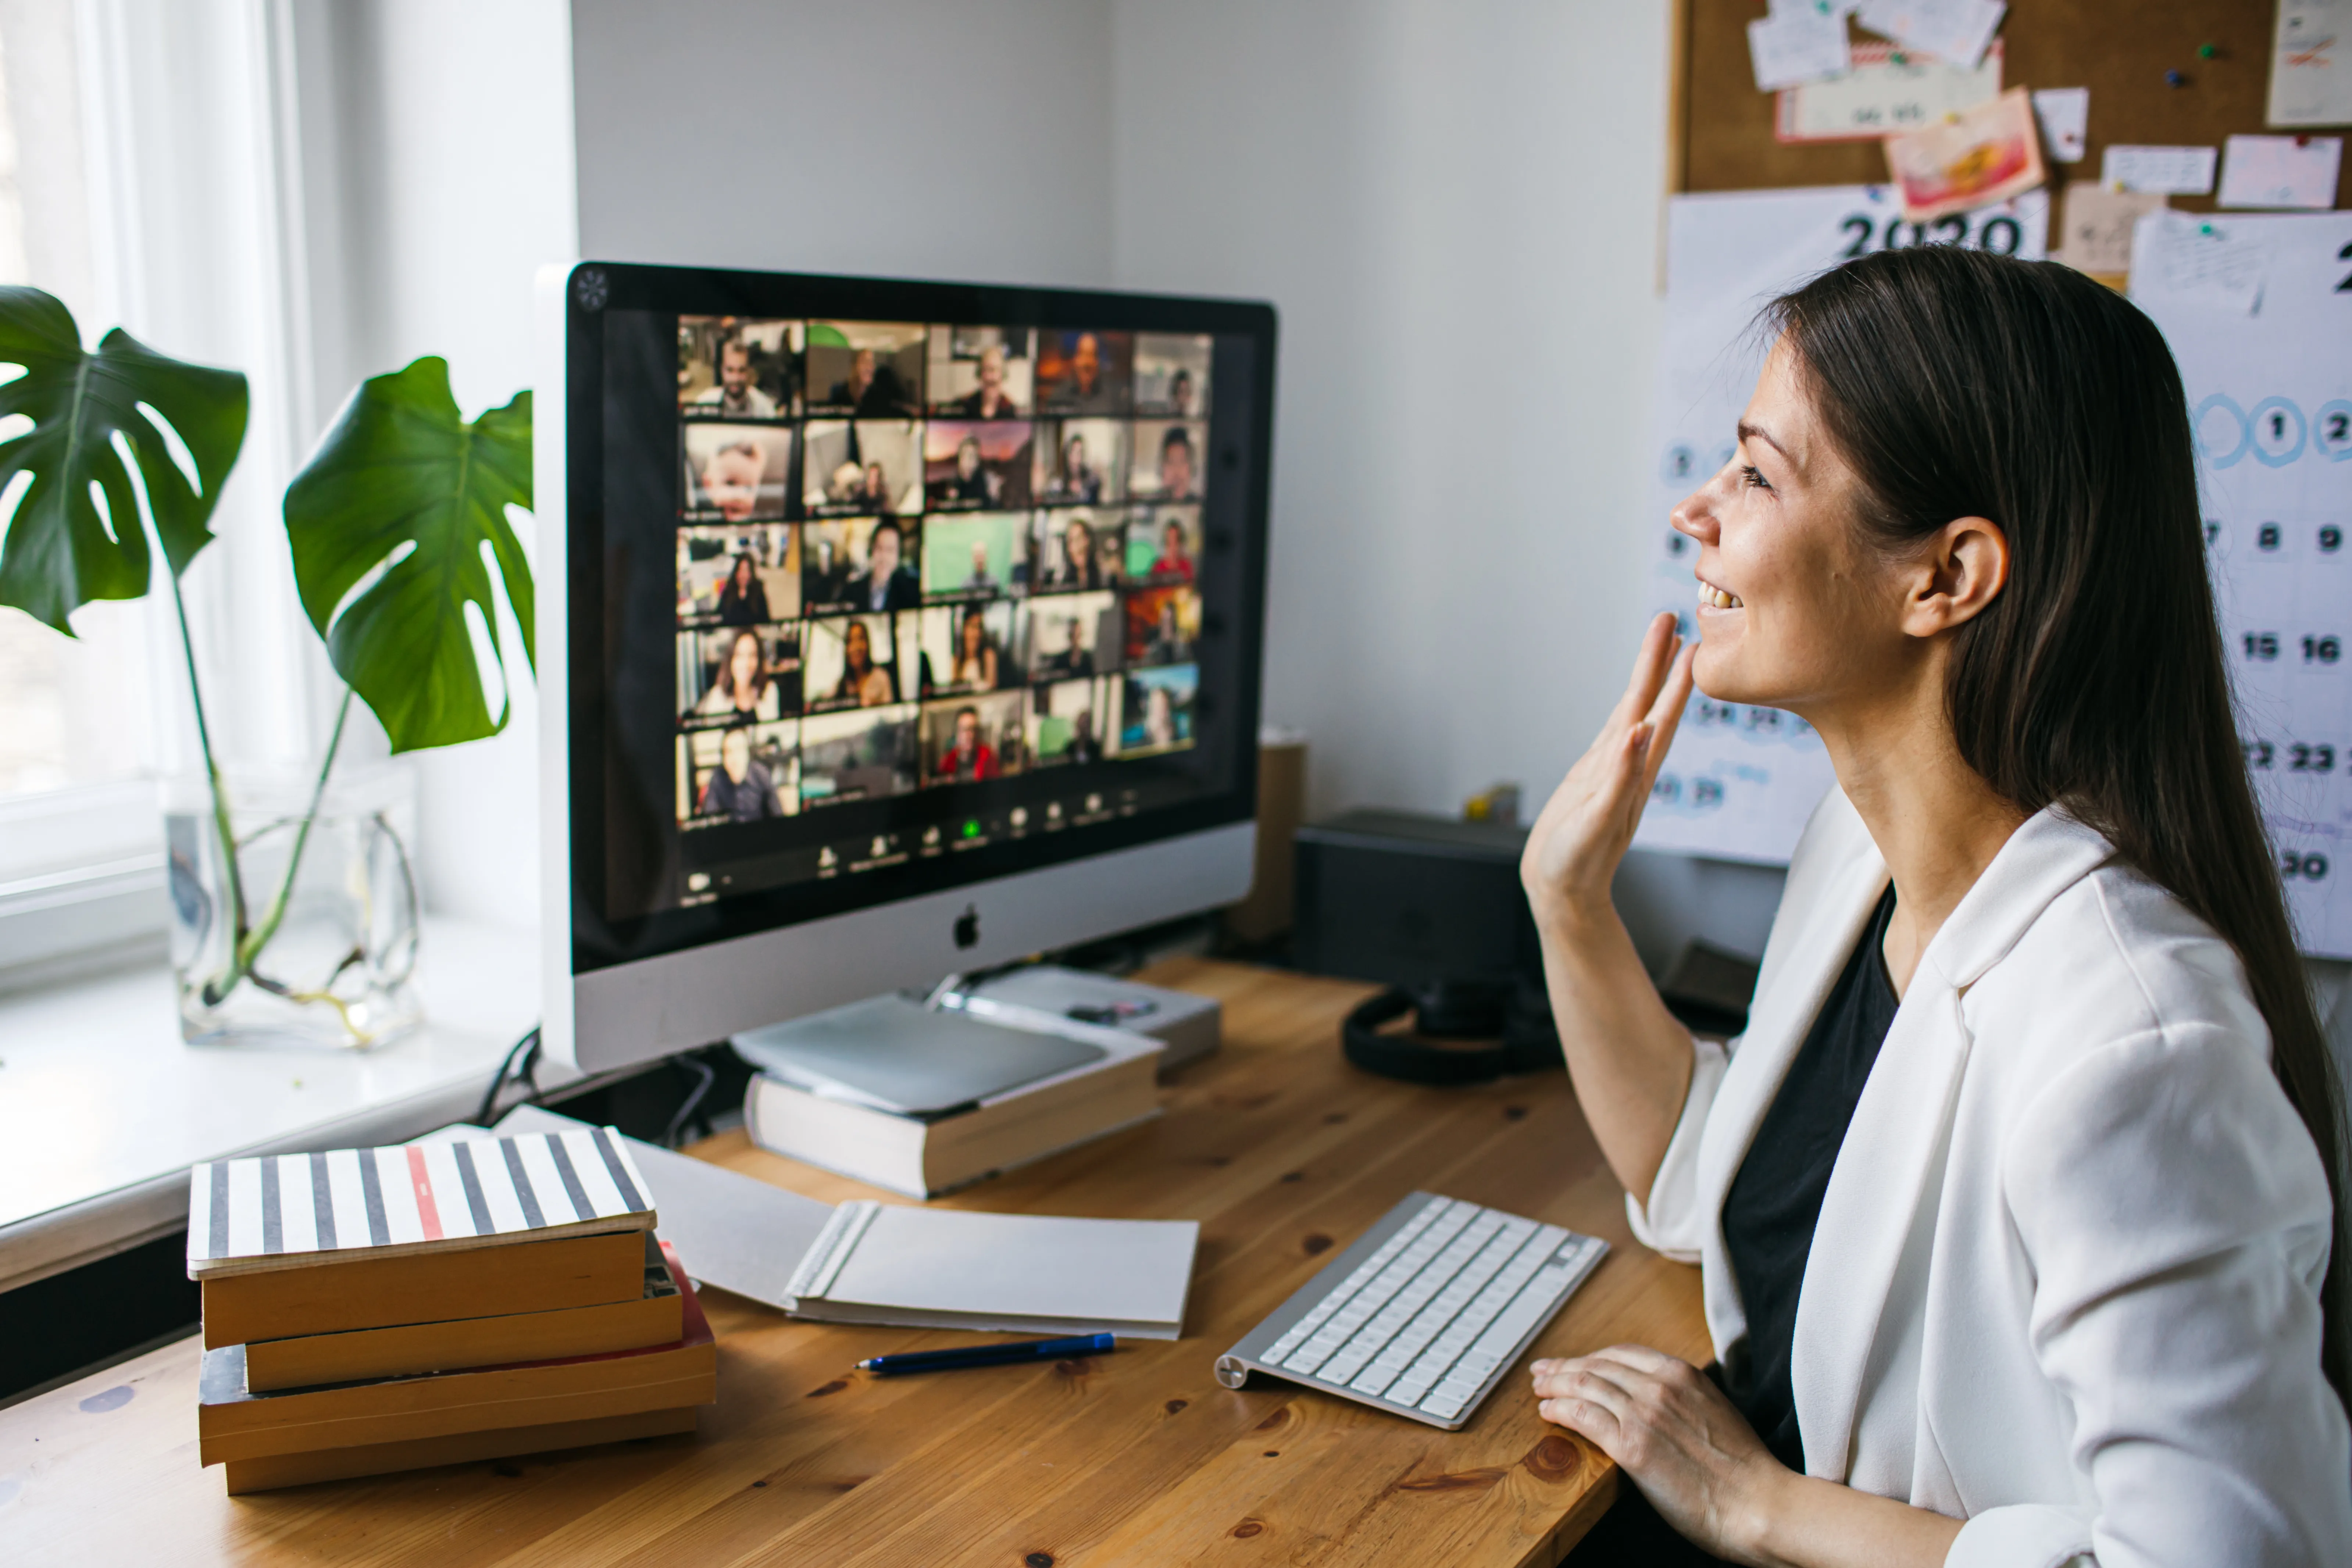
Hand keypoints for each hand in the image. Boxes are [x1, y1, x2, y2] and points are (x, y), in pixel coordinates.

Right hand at [1520, 613, 1694, 922]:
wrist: (1563, 893)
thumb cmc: (1576, 865)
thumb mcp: (1597, 821)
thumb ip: (1620, 778)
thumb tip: (1640, 731)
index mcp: (1634, 774)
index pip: (1658, 715)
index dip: (1671, 677)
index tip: (1684, 639)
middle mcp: (1628, 767)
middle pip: (1648, 703)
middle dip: (1661, 662)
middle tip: (1671, 619)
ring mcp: (1612, 772)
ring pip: (1634, 714)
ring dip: (1647, 679)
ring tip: (1660, 645)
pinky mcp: (1593, 779)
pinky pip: (1614, 735)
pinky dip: (1625, 710)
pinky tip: (1630, 701)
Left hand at [1532, 1345, 1786, 1564]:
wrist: (1759, 1503)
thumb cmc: (1743, 1469)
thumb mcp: (1713, 1412)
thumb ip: (1682, 1399)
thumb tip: (1656, 1401)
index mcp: (1682, 1374)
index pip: (1621, 1354)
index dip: (1591, 1357)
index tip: (1574, 1362)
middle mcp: (1660, 1386)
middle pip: (1597, 1366)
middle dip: (1565, 1367)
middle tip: (1542, 1372)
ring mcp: (1644, 1414)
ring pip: (1585, 1386)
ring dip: (1555, 1385)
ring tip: (1539, 1390)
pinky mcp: (1632, 1447)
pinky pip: (1583, 1417)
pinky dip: (1560, 1410)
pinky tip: (1548, 1412)